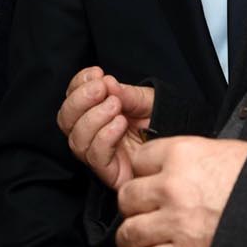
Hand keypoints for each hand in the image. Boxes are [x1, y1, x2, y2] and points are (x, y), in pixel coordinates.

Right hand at [56, 67, 155, 189]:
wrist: (181, 145)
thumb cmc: (162, 122)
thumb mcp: (144, 100)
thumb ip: (125, 93)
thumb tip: (105, 83)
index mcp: (94, 114)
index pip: (71, 101)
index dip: (78, 85)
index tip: (96, 73)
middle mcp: (91, 136)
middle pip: (66, 121)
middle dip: (80, 101)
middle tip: (101, 89)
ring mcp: (99, 156)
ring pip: (77, 140)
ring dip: (94, 118)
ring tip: (116, 106)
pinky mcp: (110, 173)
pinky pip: (95, 157)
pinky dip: (104, 137)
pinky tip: (120, 124)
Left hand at [114, 136, 246, 246]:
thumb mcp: (232, 152)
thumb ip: (199, 158)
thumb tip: (186, 166)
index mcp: (184, 155)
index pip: (140, 159)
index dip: (141, 170)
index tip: (143, 178)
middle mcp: (173, 187)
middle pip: (128, 196)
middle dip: (132, 205)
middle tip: (138, 211)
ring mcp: (176, 224)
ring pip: (130, 231)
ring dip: (129, 238)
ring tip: (131, 240)